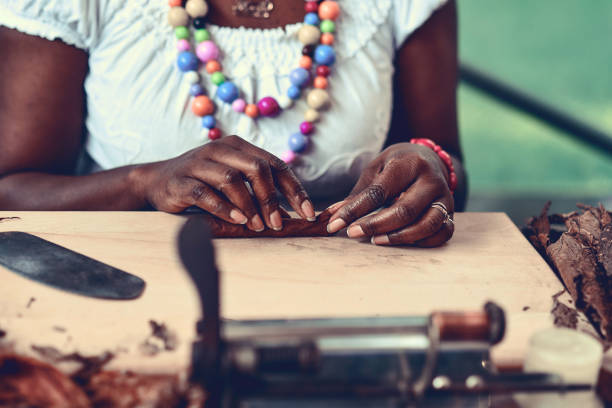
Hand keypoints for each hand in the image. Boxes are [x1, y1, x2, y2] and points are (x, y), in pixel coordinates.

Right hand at [136, 135, 315, 230]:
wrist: (156, 182)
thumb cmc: (203, 183)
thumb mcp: (233, 179)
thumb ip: (258, 188)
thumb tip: (293, 211)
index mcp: (238, 147)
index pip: (275, 164)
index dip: (294, 189)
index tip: (309, 213)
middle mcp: (220, 149)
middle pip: (257, 169)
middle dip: (272, 199)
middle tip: (279, 224)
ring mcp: (199, 163)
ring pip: (232, 180)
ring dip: (249, 206)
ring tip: (259, 227)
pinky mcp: (181, 181)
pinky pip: (205, 194)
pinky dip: (223, 208)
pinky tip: (237, 221)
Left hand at [326, 143, 454, 246]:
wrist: (428, 157)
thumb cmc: (397, 165)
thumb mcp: (376, 169)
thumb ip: (358, 194)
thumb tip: (333, 216)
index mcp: (409, 164)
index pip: (379, 192)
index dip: (355, 210)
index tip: (336, 224)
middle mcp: (431, 180)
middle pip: (405, 210)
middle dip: (375, 225)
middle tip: (353, 233)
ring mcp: (445, 197)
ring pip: (427, 225)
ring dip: (399, 237)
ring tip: (376, 240)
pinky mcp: (451, 212)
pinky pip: (443, 233)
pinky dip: (423, 242)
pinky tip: (402, 242)